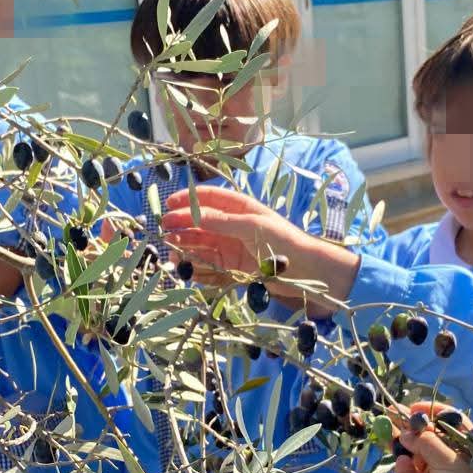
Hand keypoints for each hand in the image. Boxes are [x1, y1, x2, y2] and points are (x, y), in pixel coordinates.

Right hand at [160, 186, 360, 309]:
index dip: (186, 200)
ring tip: (171, 255)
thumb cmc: (284, 242)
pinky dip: (196, 270)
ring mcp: (231, 250)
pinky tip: (185, 271)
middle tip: (163, 233)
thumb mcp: (252, 226)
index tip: (168, 205)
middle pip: (198, 224)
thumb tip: (191, 215)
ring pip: (200, 247)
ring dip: (185, 249)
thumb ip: (220, 221)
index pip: (207, 199)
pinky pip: (208, 269)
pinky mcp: (232, 271)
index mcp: (239, 208)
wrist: (310, 274)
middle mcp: (232, 227)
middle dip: (180, 227)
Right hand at [392, 401, 472, 472]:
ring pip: (412, 453)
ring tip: (386, 435)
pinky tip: (402, 464)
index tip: (413, 407)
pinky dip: (403, 467)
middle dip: (408, 426)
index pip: (447, 422)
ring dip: (401, 444)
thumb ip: (426, 442)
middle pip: (425, 436)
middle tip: (388, 416)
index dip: (430, 412)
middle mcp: (448, 457)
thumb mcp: (450, 460)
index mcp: (463, 446)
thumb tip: (406, 432)